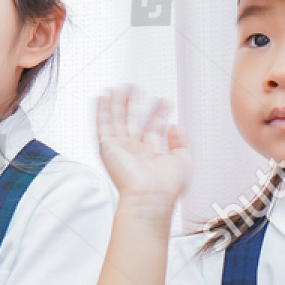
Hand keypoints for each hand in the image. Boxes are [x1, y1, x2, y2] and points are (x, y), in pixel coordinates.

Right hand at [96, 86, 191, 203]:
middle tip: (136, 89)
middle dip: (134, 104)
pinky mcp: (107, 147)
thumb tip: (176, 126)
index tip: (163, 102)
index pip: (153, 129)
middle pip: (133, 122)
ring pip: (117, 120)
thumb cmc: (166, 187)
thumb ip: (181, 142)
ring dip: (118, 103)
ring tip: (121, 88)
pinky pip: (102, 125)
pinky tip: (103, 99)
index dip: (159, 114)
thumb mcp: (183, 160)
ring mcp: (120, 149)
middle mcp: (134, 151)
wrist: (150, 196)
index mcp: (151, 155)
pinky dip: (101, 111)